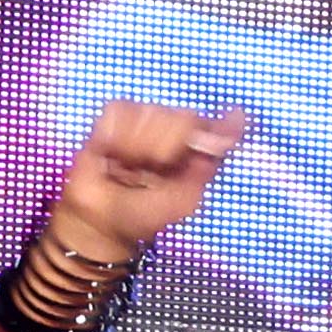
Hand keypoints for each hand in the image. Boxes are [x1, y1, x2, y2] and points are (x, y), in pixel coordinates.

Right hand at [44, 98, 247, 265]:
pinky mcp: (114, 116)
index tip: (229, 122)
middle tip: (152, 170)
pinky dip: (116, 136)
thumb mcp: (183, 198)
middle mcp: (175, 130)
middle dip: (168, 147)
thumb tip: (229, 132)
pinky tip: (112, 153)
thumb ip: (205, 167)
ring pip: (152, 112)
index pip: (217, 127)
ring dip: (138, 146)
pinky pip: (121, 111)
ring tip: (128, 166)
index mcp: (197, 151)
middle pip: (184, 117)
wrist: (101, 219)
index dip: (222, 126)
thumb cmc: (145, 212)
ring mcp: (145, 120)